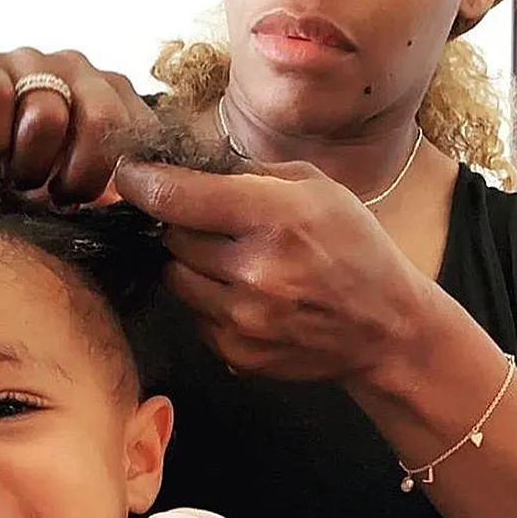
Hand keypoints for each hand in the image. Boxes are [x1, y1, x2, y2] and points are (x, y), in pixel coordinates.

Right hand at [0, 48, 155, 204]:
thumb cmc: (41, 177)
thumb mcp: (90, 182)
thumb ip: (126, 183)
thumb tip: (152, 204)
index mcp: (116, 96)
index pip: (141, 132)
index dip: (122, 177)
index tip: (100, 200)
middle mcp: (79, 70)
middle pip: (101, 120)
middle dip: (79, 175)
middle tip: (58, 195)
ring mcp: (31, 61)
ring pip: (45, 115)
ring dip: (29, 164)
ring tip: (19, 177)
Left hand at [115, 159, 430, 380]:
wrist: (385, 327)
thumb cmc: (354, 247)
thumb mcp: (316, 188)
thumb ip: (248, 173)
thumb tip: (185, 164)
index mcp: (276, 218)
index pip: (175, 196)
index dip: (141, 180)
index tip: (131, 173)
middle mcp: (255, 272)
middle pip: (172, 237)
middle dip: (184, 223)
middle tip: (216, 222)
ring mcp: (244, 320)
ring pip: (176, 278)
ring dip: (193, 263)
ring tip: (236, 260)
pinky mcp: (237, 354)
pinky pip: (194, 315)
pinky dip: (209, 300)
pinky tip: (248, 294)